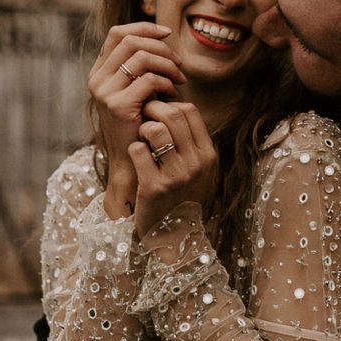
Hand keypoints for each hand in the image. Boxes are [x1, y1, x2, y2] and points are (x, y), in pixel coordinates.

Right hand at [88, 23, 186, 216]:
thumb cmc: (141, 127)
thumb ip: (143, 69)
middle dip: (160, 47)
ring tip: (179, 80)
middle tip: (179, 64)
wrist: (132, 163)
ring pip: (141, 57)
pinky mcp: (119, 106)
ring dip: (167, 64)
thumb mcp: (139, 92)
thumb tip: (164, 40)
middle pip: (130, 40)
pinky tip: (174, 94)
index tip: (168, 33)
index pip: (118, 33)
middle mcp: (97, 79)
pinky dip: (166, 83)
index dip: (144, 27)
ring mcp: (105, 92)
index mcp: (100, 72)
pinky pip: (148, 80)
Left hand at [129, 100, 217, 235]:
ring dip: (142, 129)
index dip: (169, 104)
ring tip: (142, 140)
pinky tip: (137, 160)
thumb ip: (192, 142)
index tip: (158, 113)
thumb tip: (174, 107)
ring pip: (155, 129)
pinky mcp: (154, 187)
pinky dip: (133, 150)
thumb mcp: (199, 171)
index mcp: (208, 156)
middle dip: (152, 109)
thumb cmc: (182, 197)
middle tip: (143, 119)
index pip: (190, 110)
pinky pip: (138, 150)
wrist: (174, 236)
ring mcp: (176, 176)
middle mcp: (195, 164)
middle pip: (172, 114)